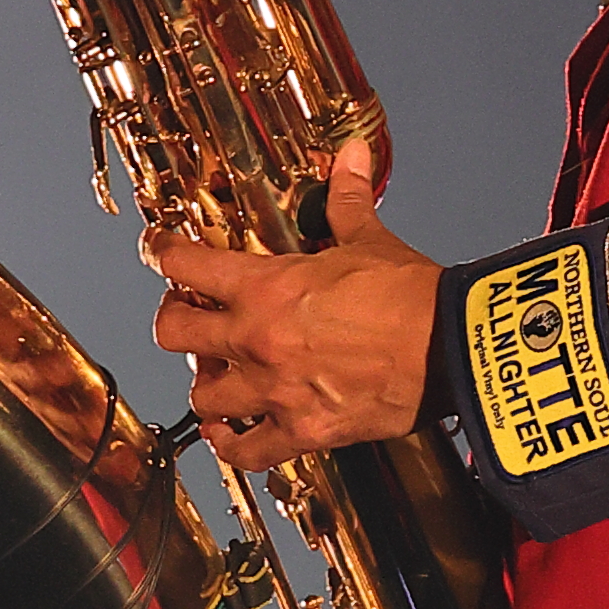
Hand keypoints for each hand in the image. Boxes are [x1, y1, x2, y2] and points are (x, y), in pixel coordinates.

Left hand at [150, 140, 442, 465]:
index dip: (162, 254)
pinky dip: (231, 446)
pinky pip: (247, 451)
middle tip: (182, 316)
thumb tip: (350, 157)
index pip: (186, 264)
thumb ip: (347, 200)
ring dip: (205, 385)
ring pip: (203, 396)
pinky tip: (226, 437)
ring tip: (213, 377)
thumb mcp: (371, 240)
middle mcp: (258, 341)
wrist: (451, 349)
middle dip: (173, 321)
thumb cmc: (413, 297)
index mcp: (267, 287)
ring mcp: (275, 390)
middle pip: (174, 333)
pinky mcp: (303, 431)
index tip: (157, 251)